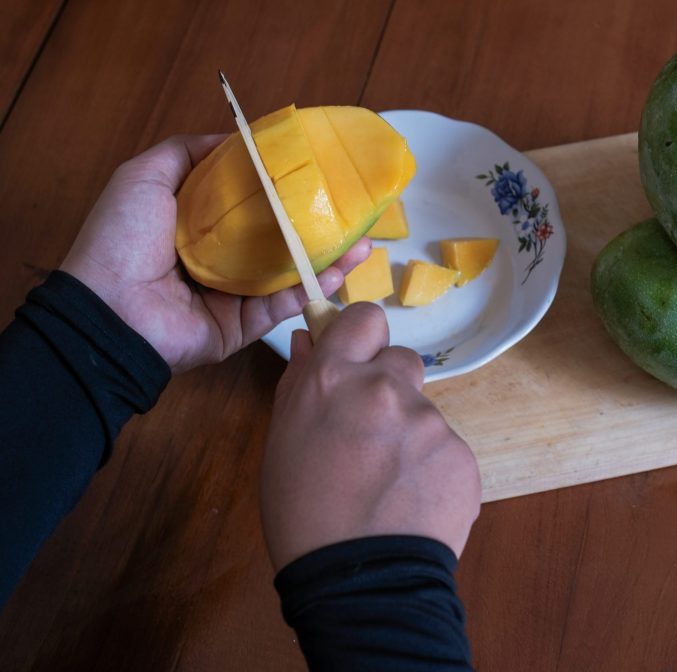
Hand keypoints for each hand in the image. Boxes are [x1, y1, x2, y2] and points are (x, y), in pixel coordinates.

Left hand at [60, 135, 370, 372]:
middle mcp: (217, 260)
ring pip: (288, 274)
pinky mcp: (241, 328)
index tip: (315, 172)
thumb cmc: (121, 240)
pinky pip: (282, 306)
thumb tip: (231, 137)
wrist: (110, 312)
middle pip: (276, 239)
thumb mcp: (144, 177)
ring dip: (328, 259)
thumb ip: (186, 153)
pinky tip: (341, 272)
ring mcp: (231, 297)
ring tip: (365, 243)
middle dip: (316, 226)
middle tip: (351, 212)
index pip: (247, 203)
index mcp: (194, 226)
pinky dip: (313, 289)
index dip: (280, 188)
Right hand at [261, 303, 480, 569]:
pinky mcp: (462, 454)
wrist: (361, 582)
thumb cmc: (303, 514)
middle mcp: (386, 389)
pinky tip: (412, 502)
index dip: (363, 336)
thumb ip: (302, 383)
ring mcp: (430, 421)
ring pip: (423, 412)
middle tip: (371, 436)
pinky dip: (432, 469)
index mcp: (334, 380)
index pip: (365, 316)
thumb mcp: (283, 443)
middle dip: (389, 387)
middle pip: (401, 360)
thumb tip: (313, 338)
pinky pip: (446, 449)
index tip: (359, 359)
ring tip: (388, 485)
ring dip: (409, 436)